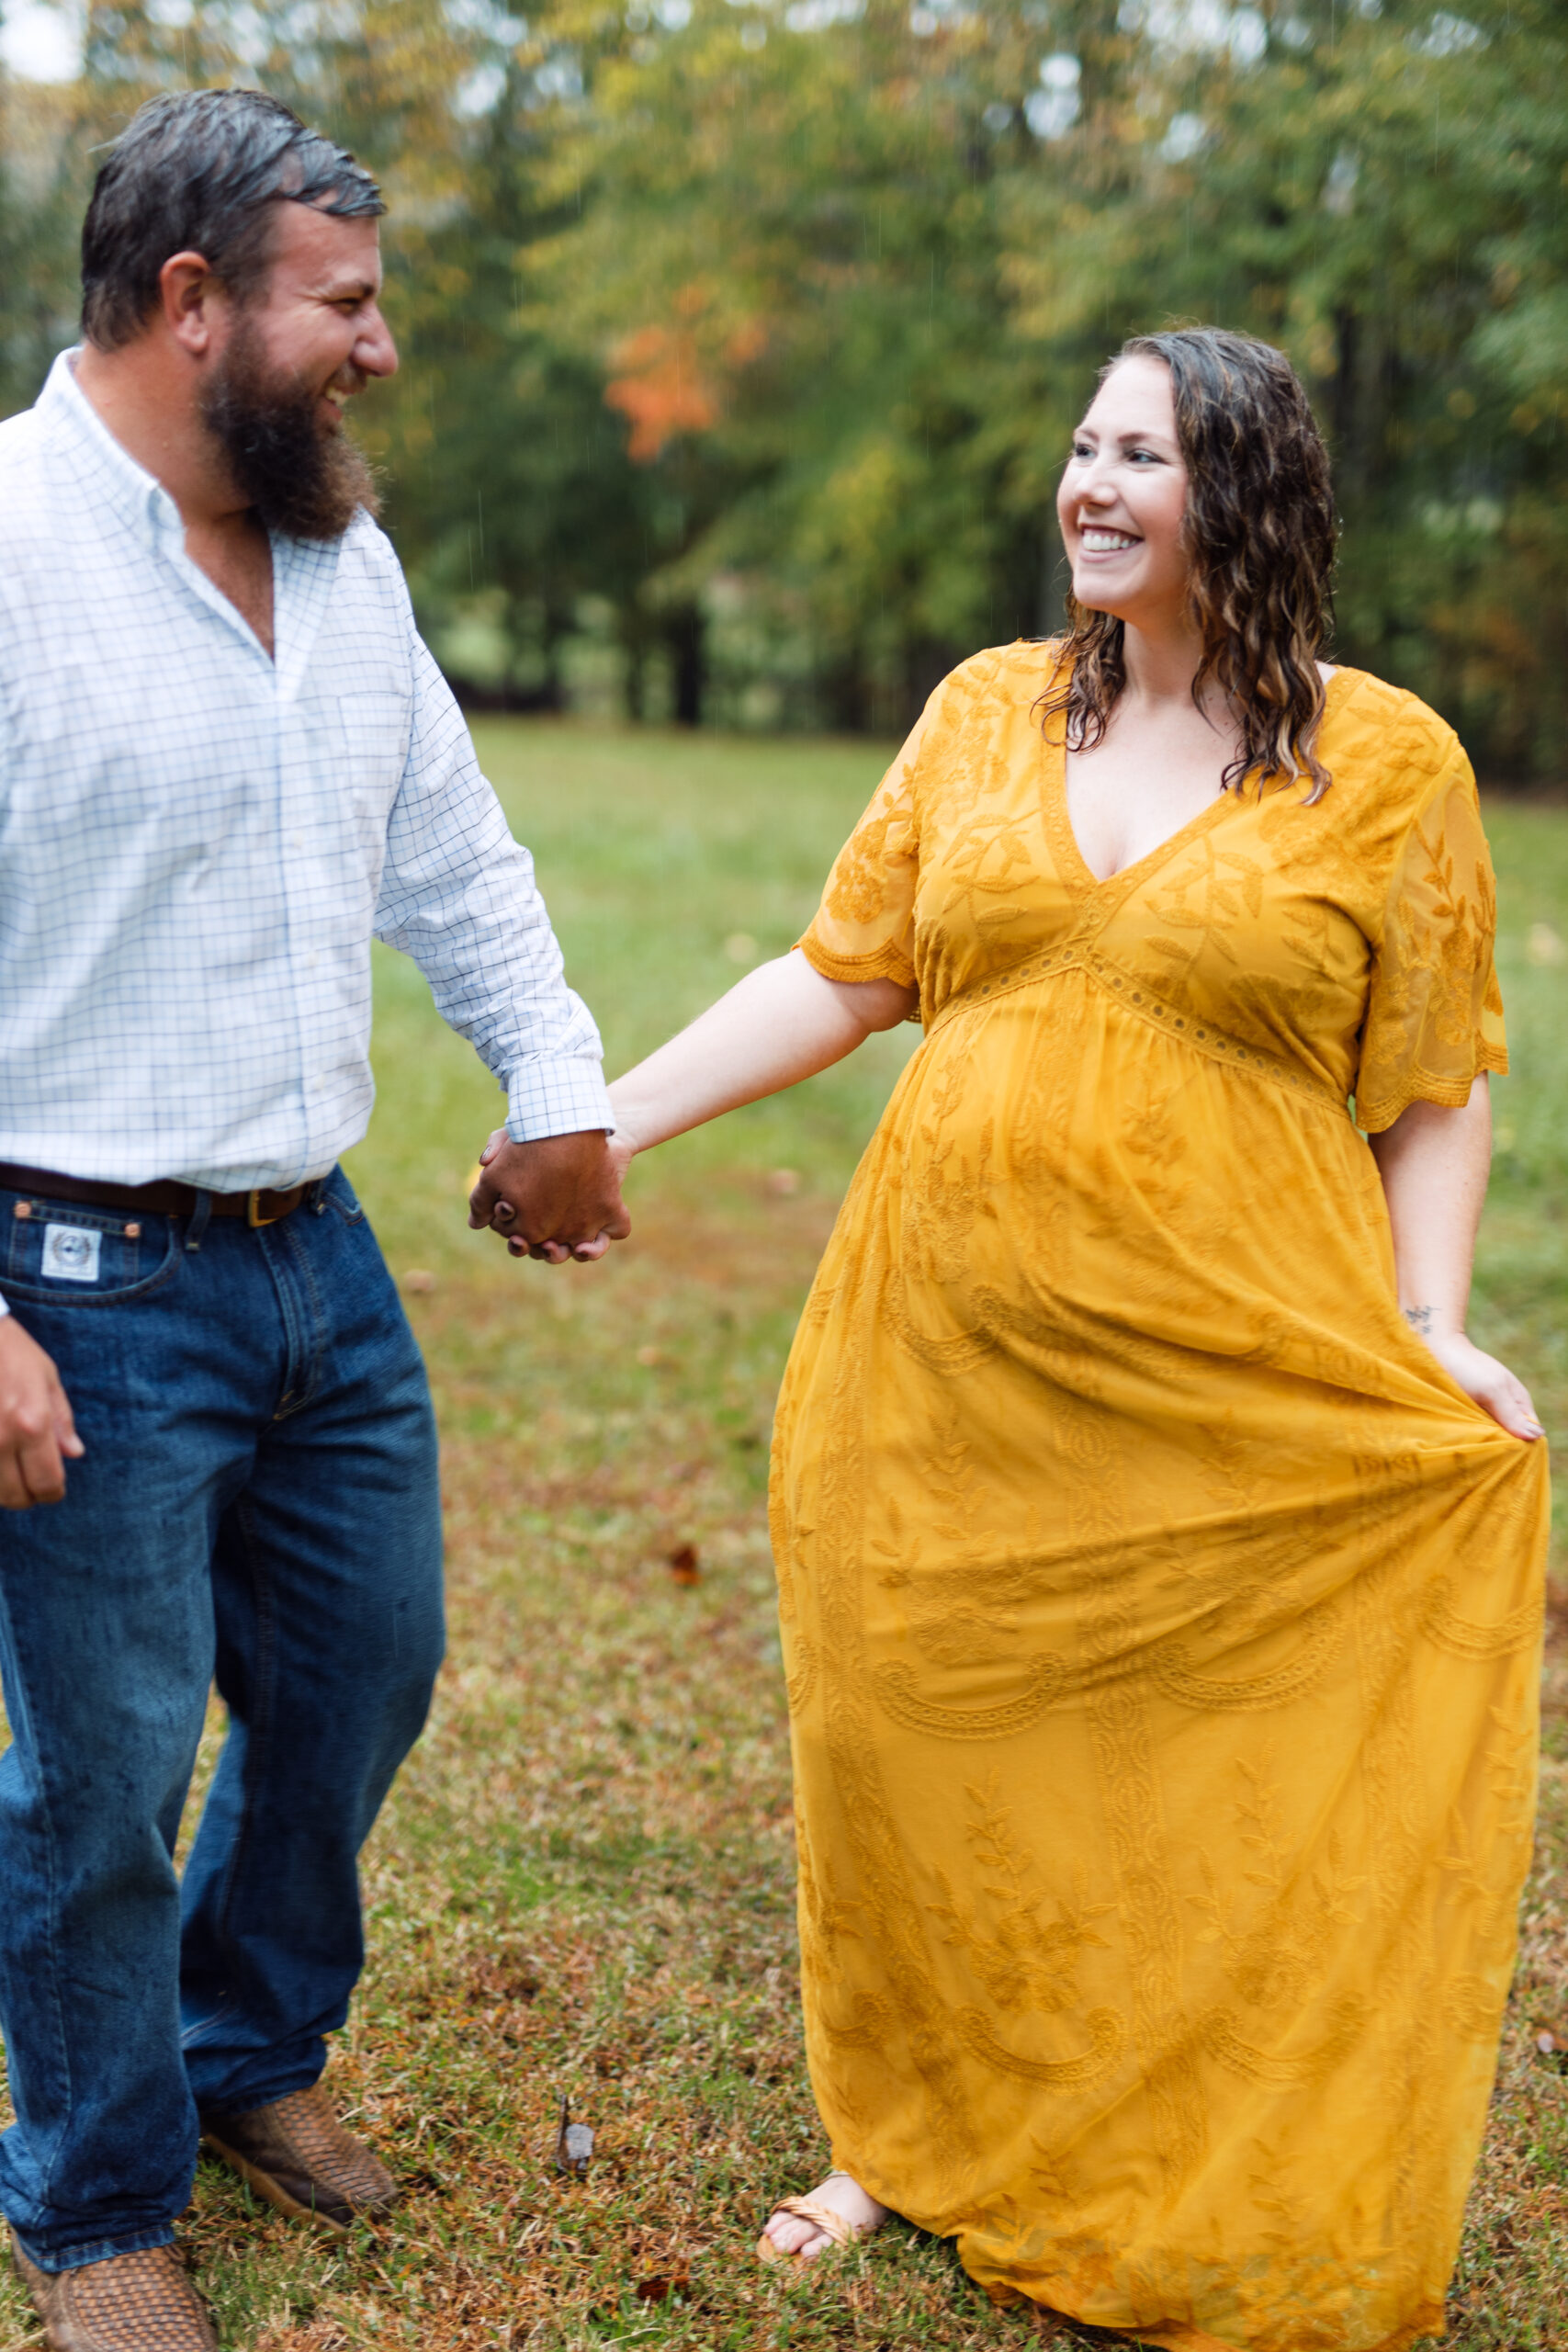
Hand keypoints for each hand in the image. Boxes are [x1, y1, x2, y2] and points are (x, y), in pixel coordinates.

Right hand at [0, 1316, 83, 1505]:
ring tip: (11, 1473)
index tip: (52, 1491)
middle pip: (15, 1496)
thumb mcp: (47, 1378)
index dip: (52, 1494)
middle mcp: (2, 1438)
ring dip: (2, 1489)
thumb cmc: (12, 1351)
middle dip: (27, 1497)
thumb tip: (74, 1453)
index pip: (47, 1482)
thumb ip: (62, 1420)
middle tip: (31, 1485)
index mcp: (32, 1423)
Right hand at [468, 1128, 631, 1264]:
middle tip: (522, 1243)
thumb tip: (484, 1165)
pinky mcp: (602, 1222)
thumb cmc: (544, 1135)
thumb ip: (497, 1147)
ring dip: (555, 1256)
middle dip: (524, 1249)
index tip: (508, 1225)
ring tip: (552, 1248)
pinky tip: (585, 1246)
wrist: (586, 1129)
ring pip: (560, 1253)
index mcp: (520, 1211)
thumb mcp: (519, 1135)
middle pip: (532, 1249)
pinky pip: (596, 1246)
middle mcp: (546, 1223)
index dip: (508, 1233)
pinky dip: (590, 1251)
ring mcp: (574, 1226)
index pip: (510, 1233)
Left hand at [1421, 1328, 1543, 1441]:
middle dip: (1500, 1445)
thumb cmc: (1466, 1367)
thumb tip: (1537, 1435)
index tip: (1504, 1452)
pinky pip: (1473, 1431)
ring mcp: (1485, 1411)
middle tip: (1484, 1451)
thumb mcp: (1492, 1390)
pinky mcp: (1466, 1413)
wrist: (1434, 1349)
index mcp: (1519, 1402)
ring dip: (1482, 1441)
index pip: (1529, 1433)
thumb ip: (1511, 1413)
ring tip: (1470, 1446)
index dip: (1520, 1444)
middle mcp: (1504, 1408)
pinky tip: (1460, 1440)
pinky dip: (1468, 1436)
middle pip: (1510, 1437)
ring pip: (1490, 1436)